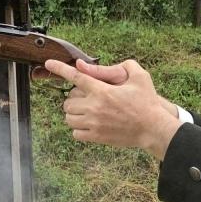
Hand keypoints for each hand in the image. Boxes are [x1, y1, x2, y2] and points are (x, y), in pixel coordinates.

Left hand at [44, 58, 181, 157]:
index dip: (59, 69)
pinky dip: (78, 128)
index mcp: (102, 90)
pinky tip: (88, 124)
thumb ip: (120, 66)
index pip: (75, 76)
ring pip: (69, 117)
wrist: (153, 129)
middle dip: (74, 98)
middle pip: (68, 101)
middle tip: (88, 98)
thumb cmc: (147, 102)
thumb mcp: (139, 77)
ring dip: (74, 113)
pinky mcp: (96, 137)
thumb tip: (93, 66)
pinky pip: (75, 133)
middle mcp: (94, 107)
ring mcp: (93, 124)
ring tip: (87, 112)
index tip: (48, 64)